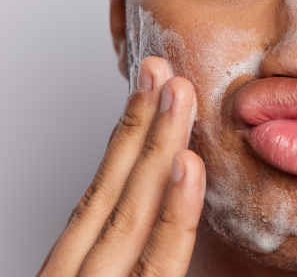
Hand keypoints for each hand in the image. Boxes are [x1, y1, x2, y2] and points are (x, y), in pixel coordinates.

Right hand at [37, 57, 204, 276]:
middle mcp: (84, 275)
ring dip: (157, 145)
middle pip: (113, 191)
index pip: (101, 195)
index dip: (125, 139)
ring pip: (131, 211)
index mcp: (79, 269)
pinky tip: (186, 163)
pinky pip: (158, 262)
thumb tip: (151, 209)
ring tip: (177, 93)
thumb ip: (127, 259)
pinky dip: (174, 212)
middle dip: (141, 125)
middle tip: (159, 70)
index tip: (145, 93)